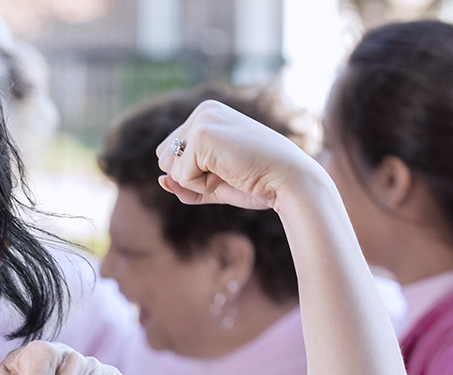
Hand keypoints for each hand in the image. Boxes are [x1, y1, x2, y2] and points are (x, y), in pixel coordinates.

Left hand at [156, 100, 327, 210]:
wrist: (291, 182)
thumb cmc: (259, 182)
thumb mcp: (214, 184)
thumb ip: (185, 183)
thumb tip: (161, 180)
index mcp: (207, 115)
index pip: (172, 154)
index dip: (196, 173)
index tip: (230, 167)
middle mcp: (203, 111)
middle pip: (165, 160)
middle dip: (193, 177)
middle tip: (230, 171)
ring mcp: (202, 120)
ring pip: (170, 168)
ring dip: (197, 181)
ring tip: (231, 171)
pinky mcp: (202, 135)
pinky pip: (181, 177)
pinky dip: (202, 185)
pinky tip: (230, 173)